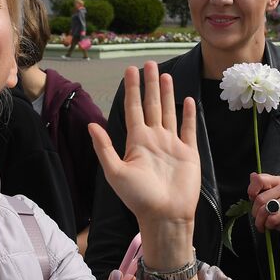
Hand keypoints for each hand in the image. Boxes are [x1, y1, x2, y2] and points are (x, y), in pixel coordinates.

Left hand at [90, 64, 198, 279]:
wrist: (166, 215)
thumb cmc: (139, 198)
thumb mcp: (115, 173)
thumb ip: (104, 148)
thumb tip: (91, 125)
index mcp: (136, 141)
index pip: (133, 108)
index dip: (132, 89)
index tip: (130, 70)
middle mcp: (154, 139)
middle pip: (151, 105)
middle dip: (150, 84)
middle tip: (150, 63)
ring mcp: (172, 144)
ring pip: (168, 112)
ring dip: (168, 94)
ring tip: (166, 75)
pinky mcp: (188, 152)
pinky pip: (188, 128)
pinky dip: (188, 114)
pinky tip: (187, 100)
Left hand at [248, 171, 279, 245]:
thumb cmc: (279, 210)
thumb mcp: (267, 197)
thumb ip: (258, 188)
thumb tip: (253, 176)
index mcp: (279, 181)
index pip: (259, 179)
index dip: (252, 190)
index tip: (252, 199)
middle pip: (259, 199)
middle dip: (254, 212)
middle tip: (257, 217)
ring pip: (264, 210)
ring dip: (260, 221)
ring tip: (262, 223)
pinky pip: (271, 219)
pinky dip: (268, 225)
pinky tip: (271, 225)